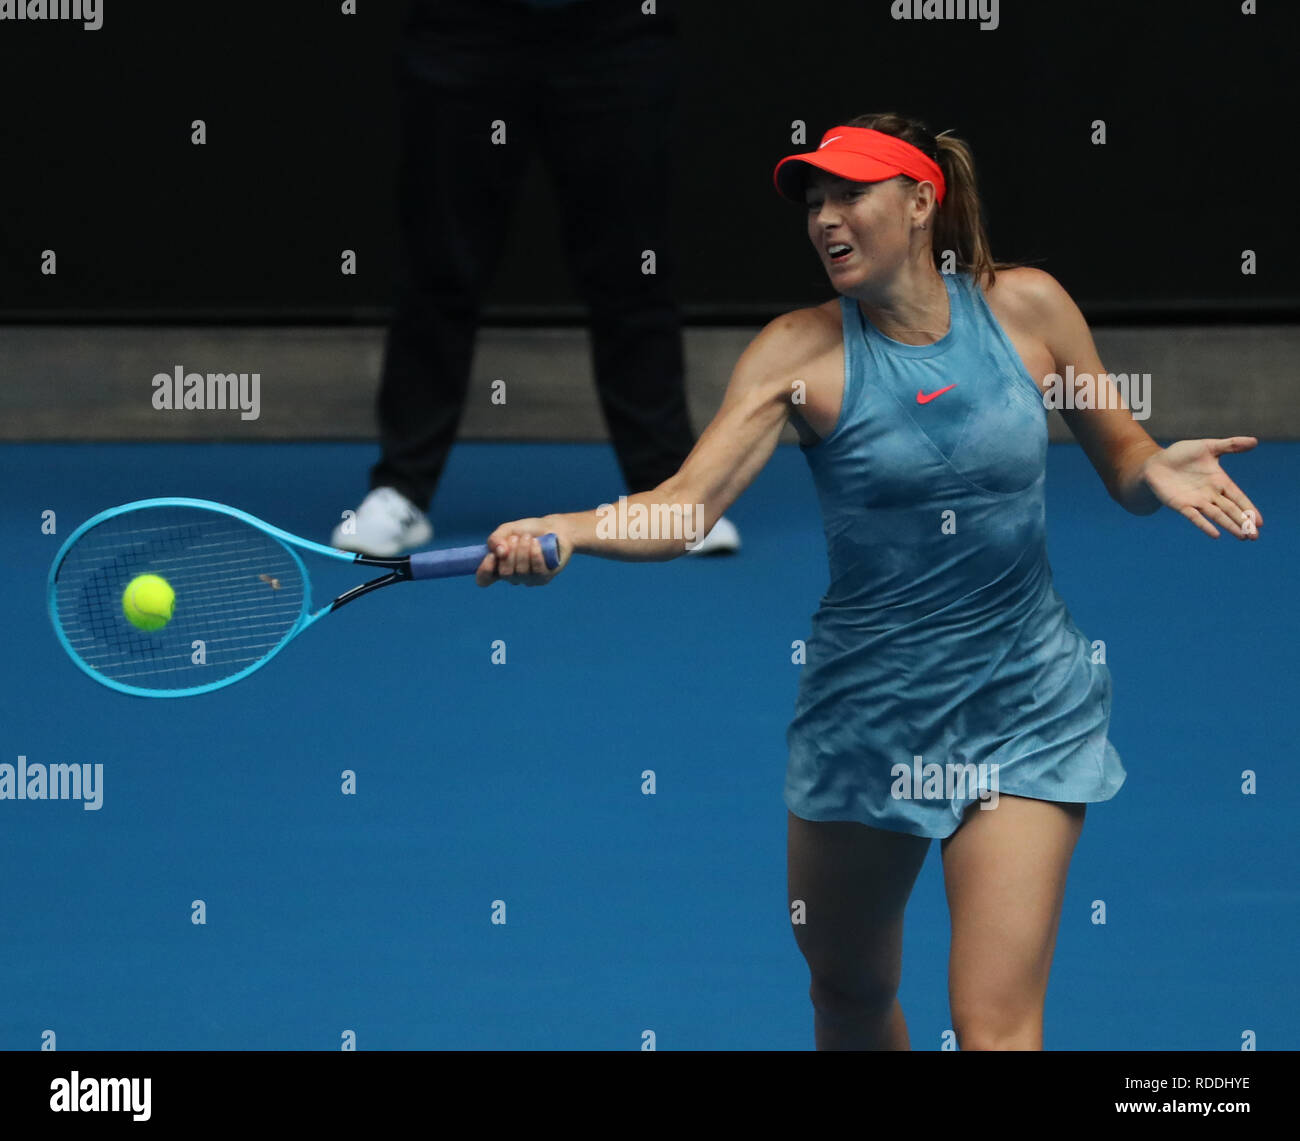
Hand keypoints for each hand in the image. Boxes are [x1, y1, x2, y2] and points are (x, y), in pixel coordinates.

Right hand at [475, 517, 569, 585]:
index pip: (484, 579)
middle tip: (516, 537)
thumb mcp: (507, 530)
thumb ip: (496, 538)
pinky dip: (535, 554)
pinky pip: (537, 571)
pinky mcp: (544, 578)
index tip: (491, 555)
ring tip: (528, 537)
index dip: (484, 571)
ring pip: (521, 572)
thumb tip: (499, 552)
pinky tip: (537, 543)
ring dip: (523, 550)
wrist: (553, 527)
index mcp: (499, 566)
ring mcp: (528, 579)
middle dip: (510, 552)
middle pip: (505, 573)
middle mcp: (513, 576)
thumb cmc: (528, 530)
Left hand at [1140, 437, 1262, 539]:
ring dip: (1230, 526)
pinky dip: (1205, 525)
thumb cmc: (1181, 455)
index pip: (1238, 497)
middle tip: (1255, 536)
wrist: (1156, 462)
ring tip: (1243, 537)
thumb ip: (1230, 445)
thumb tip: (1255, 441)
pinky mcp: (1180, 505)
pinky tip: (1216, 535)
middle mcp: (1210, 494)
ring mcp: (1196, 501)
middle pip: (1230, 510)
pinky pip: (1195, 517)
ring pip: (1216, 516)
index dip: (1248, 509)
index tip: (1259, 522)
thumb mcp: (1208, 447)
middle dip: (1243, 522)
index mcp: (1219, 481)